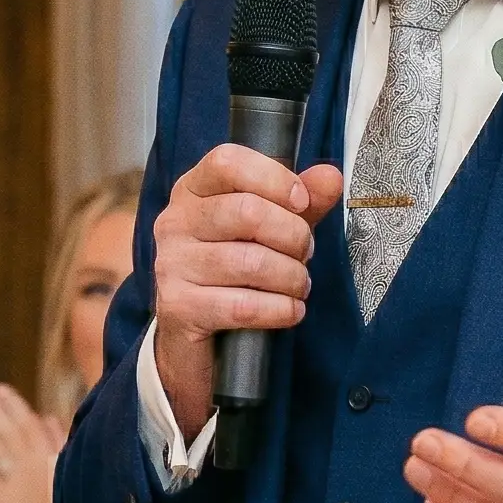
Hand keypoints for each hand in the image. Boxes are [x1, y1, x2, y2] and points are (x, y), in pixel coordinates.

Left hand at [0, 384, 66, 502]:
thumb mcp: (70, 469)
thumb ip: (58, 442)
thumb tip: (49, 417)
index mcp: (51, 456)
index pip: (29, 423)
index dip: (14, 405)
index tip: (1, 388)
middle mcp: (32, 465)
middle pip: (9, 431)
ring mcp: (16, 482)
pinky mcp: (2, 501)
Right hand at [152, 146, 344, 438]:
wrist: (197, 341)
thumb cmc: (235, 272)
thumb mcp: (271, 229)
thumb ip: (301, 202)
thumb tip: (331, 177)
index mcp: (193, 190)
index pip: (227, 162)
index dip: (274, 178)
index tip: (301, 202)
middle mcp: (175, 222)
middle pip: (246, 211)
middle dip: (293, 235)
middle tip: (305, 253)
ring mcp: (171, 264)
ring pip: (250, 262)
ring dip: (291, 277)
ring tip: (299, 284)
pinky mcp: (177, 307)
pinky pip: (243, 305)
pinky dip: (280, 310)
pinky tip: (291, 311)